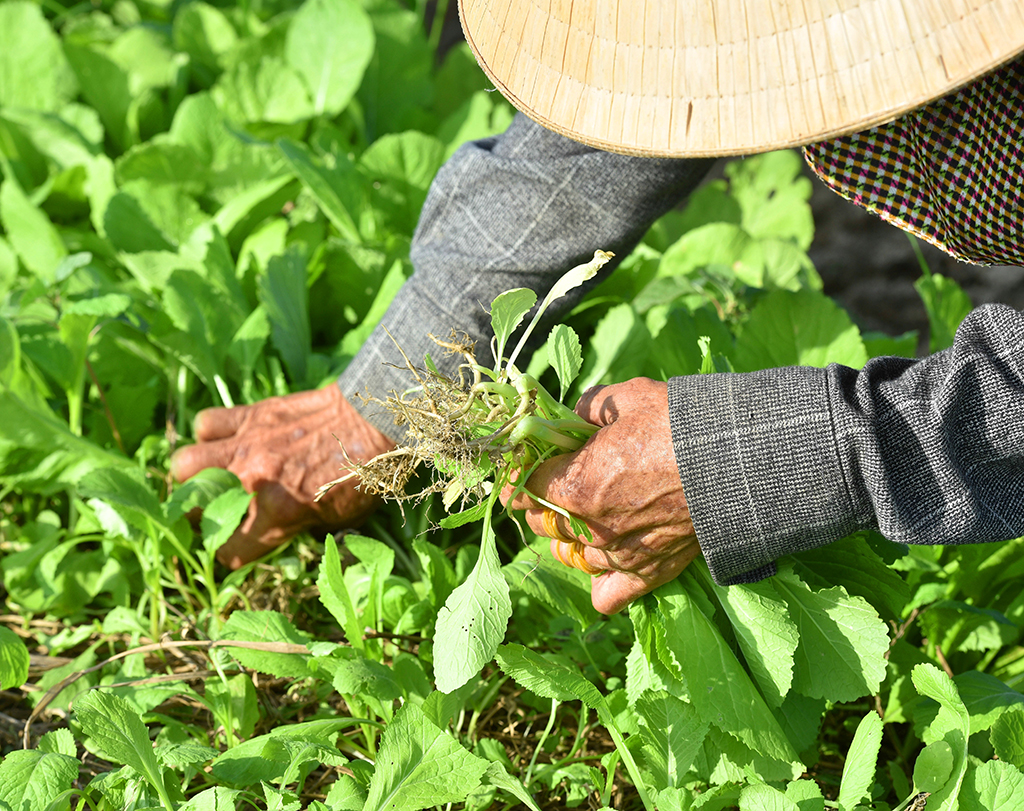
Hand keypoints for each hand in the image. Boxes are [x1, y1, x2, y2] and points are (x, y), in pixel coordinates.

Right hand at [170, 385, 394, 567]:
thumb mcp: (341, 520)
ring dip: (194, 475)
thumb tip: (279, 533)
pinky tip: (228, 440)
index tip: (237, 546)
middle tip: (218, 509)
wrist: (373, 419)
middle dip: (201, 514)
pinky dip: (211, 433)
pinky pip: (206, 423)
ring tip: (212, 475)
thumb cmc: (366, 473)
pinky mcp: (250, 414)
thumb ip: (300, 528)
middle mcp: (251, 482)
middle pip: (192, 509)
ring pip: (184, 465)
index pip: (227, 551)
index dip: (230, 554)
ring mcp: (246, 446)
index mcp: (277, 515)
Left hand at [502, 378, 700, 614]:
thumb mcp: (627, 398)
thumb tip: (571, 416)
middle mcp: (590, 528)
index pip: (523, 487)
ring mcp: (619, 555)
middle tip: (567, 478)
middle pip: (542, 524)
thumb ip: (588, 408)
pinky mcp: (649, 572)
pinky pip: (608, 596)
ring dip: (571, 537)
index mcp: (575, 486)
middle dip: (546, 500)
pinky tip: (608, 559)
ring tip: (590, 515)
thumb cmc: (680, 424)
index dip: (524, 472)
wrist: (740, 461)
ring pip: (570, 556)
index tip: (533, 461)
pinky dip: (602, 582)